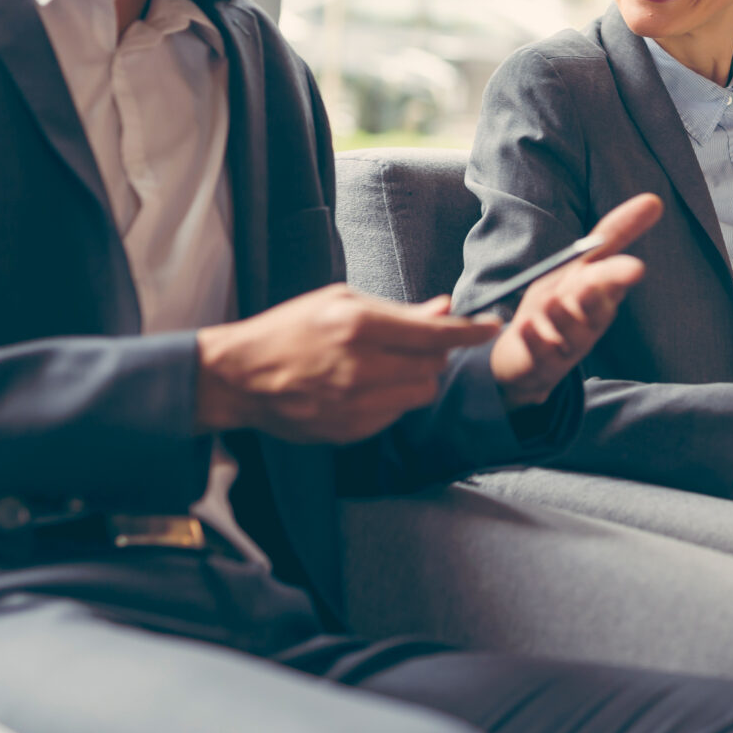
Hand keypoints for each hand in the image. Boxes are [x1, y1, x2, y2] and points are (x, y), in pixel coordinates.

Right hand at [195, 286, 500, 442]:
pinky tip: (365, 386)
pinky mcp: (350, 431)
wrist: (241, 376)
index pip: (435, 334)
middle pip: (434, 367)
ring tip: (387, 364)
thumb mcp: (342, 301)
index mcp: (358, 326)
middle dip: (436, 354)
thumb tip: (446, 307)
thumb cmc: (291, 329)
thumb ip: (399, 310)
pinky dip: (393, 399)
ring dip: (417, 378)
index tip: (492, 327)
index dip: (470, 332)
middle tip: (418, 343)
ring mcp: (355, 405)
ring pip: (420, 394)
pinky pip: (395, 415)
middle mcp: (361, 368)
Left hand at [488, 193, 662, 408]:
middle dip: (600, 293)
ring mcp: (567, 344)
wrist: (526, 363)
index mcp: (599, 292)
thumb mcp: (580, 266)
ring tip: (553, 303)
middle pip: (597, 306)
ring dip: (564, 317)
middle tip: (599, 284)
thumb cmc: (559, 306)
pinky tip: (527, 327)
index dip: (622, 273)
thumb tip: (654, 200)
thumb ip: (614, 234)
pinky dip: (534, 340)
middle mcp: (588, 318)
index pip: (613, 277)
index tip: (636, 268)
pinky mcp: (543, 365)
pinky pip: (539, 353)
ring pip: (571, 331)